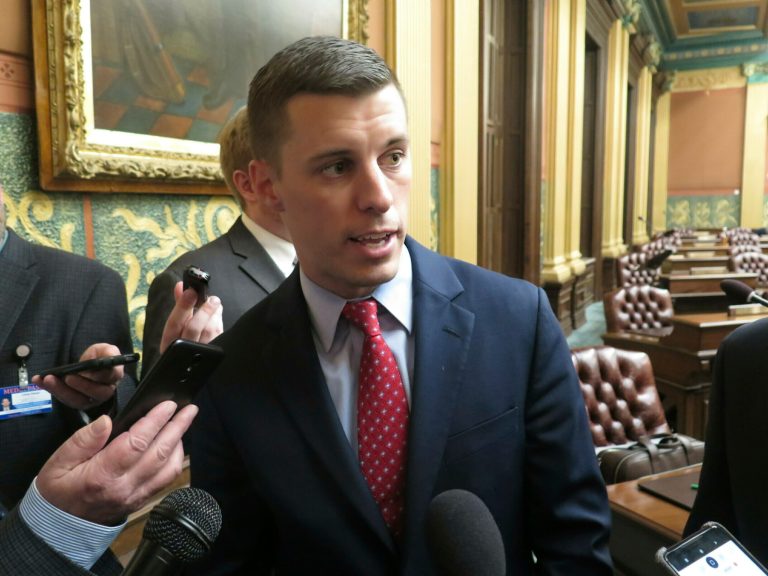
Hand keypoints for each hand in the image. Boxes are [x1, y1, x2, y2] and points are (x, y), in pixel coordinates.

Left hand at [32, 343, 124, 409]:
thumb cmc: (100, 356)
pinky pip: (65, 399)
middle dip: (80, 386)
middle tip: (66, 377)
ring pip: (79, 400)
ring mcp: (91, 399)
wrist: (90, 364)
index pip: (111, 377)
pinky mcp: (77, 402)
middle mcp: (106, 390)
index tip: (87, 370)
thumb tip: (107, 358)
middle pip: (96, 393)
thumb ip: (108, 352)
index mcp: (114, 375)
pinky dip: (51, 390)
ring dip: (61, 391)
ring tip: (47, 379)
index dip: (99, 375)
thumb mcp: (105, 349)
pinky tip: (38, 381)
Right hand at [36, 400, 197, 524]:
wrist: (60, 526)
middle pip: (160, 453)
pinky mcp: (141, 501)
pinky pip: (166, 480)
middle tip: (189, 409)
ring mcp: (135, 496)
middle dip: (178, 428)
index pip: (137, 443)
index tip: (167, 405)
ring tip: (183, 424)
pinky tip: (174, 446)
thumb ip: (82, 440)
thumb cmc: (58, 491)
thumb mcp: (58, 462)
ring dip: (179, 444)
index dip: (155, 421)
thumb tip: (106, 421)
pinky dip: (175, 461)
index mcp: (102, 475)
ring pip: (169, 469)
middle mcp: (124, 487)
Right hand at [159, 281, 222, 354]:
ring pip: (208, 333)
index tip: (190, 291)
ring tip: (215, 304)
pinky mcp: (214, 356)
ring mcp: (199, 355)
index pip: (173, 323)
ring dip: (214, 315)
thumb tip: (181, 285)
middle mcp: (182, 351)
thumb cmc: (185, 339)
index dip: (182, 306)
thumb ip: (180, 305)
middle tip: (212, 299)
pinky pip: (219, 337)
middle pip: (192, 329)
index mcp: (169, 342)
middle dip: (203, 311)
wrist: (194, 366)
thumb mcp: (178, 325)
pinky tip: (217, 316)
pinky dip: (219, 323)